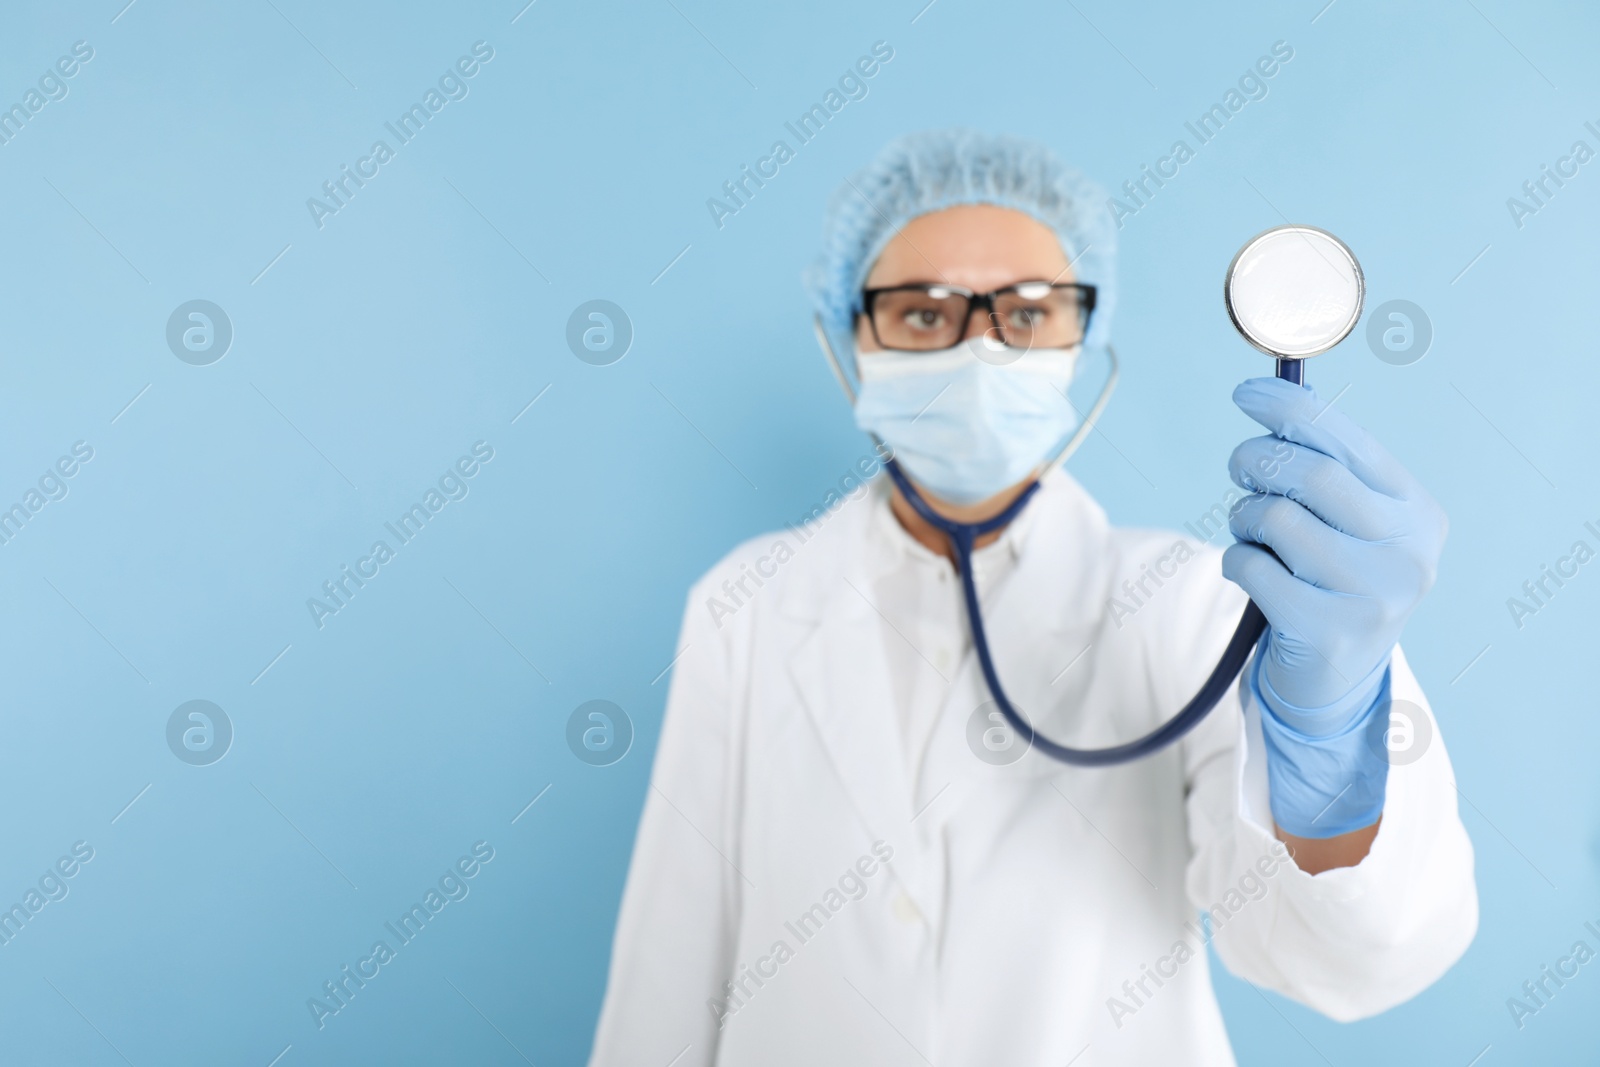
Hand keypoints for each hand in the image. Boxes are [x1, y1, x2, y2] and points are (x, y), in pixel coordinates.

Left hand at [1221, 377, 1447, 715]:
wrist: (1335, 680)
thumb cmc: (1329, 581)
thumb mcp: (1346, 522)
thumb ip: (1324, 467)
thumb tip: (1275, 399)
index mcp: (1417, 510)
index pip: (1347, 440)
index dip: (1288, 409)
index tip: (1244, 393)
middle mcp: (1408, 551)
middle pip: (1309, 474)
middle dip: (1256, 462)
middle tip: (1240, 471)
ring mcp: (1376, 595)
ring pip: (1276, 518)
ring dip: (1244, 518)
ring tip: (1252, 535)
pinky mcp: (1331, 632)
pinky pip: (1251, 567)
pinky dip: (1236, 561)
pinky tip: (1251, 574)